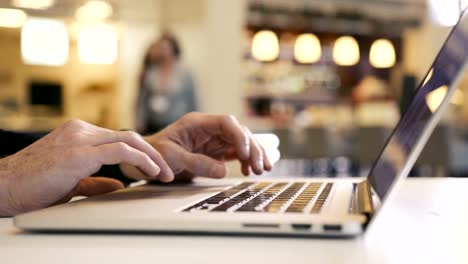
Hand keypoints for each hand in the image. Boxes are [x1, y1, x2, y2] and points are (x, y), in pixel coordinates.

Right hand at [0, 120, 172, 215]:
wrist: (2, 187)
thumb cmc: (32, 185)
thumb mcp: (72, 181)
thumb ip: (96, 181)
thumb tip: (118, 184)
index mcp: (79, 134)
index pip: (120, 138)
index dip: (143, 153)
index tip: (157, 168)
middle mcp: (81, 131)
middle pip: (130, 136)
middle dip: (154, 153)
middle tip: (169, 171)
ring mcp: (79, 139)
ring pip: (129, 140)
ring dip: (152, 157)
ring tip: (165, 174)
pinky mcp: (78, 153)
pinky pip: (120, 151)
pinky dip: (141, 160)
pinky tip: (151, 172)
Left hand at [121, 112, 271, 180]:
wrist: (145, 159)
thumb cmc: (154, 153)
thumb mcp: (171, 157)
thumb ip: (196, 163)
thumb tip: (223, 171)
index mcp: (197, 123)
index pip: (226, 122)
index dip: (239, 135)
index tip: (245, 152)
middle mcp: (209, 128)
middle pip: (238, 132)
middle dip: (252, 148)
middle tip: (260, 166)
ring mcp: (213, 139)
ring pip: (241, 142)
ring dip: (254, 154)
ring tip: (262, 169)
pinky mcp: (215, 151)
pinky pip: (236, 153)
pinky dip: (245, 161)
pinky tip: (249, 171)